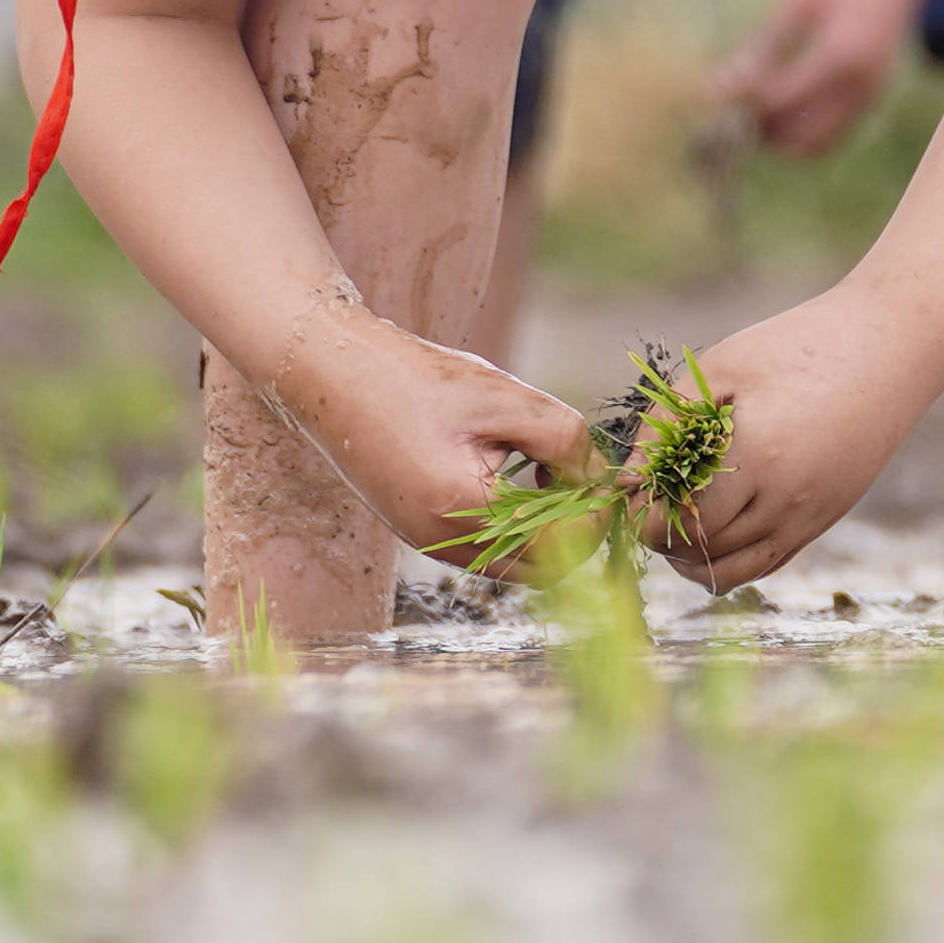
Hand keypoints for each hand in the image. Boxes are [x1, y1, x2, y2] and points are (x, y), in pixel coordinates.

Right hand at [298, 322, 606, 565]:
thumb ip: (565, 441)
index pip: (562, 546)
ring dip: (546, 527)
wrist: (332, 374)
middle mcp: (441, 543)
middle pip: (542, 569)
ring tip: (550, 468)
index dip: (598, 513)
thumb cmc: (418, 380)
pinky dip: (515, 523)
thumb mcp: (505, 399)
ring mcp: (426, 544)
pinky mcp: (419, 534)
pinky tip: (519, 474)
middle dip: (575, 528)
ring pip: (515, 563)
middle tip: (585, 474)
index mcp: (463, 512)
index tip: (611, 474)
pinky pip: (487, 548)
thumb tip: (601, 482)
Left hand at [654, 307, 922, 590]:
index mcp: (758, 458)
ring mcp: (812, 515)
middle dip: (664, 539)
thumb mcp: (721, 368)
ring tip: (673, 529)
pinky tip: (711, 539)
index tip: (633, 497)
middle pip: (706, 551)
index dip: (647, 518)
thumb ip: (665, 423)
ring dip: (695, 560)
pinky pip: (770, 562)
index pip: (684, 522)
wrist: (888, 346)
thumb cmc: (798, 345)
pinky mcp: (827, 517)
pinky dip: (733, 564)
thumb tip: (625, 481)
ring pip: (738, 570)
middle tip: (645, 508)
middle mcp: (787, 499)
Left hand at [714, 0, 940, 155]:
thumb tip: (717, 90)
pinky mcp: (875, 85)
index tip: (705, 91)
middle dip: (760, 134)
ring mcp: (875, 89)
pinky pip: (835, 126)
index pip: (776, 104)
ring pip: (821, 143)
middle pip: (801, 144)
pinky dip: (803, 122)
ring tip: (749, 100)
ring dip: (782, 135)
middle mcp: (865, 84)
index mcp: (842, 56)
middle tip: (728, 105)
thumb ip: (763, 46)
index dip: (736, 104)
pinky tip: (777, 89)